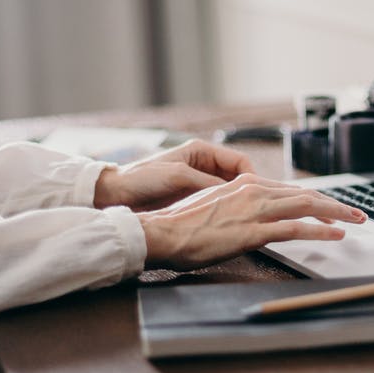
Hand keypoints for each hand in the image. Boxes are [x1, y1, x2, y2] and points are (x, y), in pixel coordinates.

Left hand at [94, 139, 255, 210]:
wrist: (117, 194)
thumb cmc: (142, 178)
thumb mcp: (178, 176)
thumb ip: (207, 182)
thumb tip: (233, 191)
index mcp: (201, 151)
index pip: (239, 161)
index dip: (251, 176)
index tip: (256, 193)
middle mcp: (203, 165)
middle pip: (237, 177)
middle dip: (247, 191)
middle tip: (255, 207)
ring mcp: (198, 183)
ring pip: (228, 192)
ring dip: (236, 203)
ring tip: (244, 216)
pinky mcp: (192, 199)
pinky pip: (215, 203)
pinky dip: (223, 211)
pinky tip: (227, 221)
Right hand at [137, 173, 366, 269]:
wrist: (163, 232)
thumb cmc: (182, 226)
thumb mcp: (213, 207)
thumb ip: (236, 207)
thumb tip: (249, 216)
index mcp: (244, 185)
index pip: (289, 190)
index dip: (314, 199)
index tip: (331, 207)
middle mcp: (253, 191)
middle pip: (305, 194)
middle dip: (334, 204)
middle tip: (356, 212)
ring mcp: (255, 210)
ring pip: (307, 206)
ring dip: (336, 213)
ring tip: (356, 220)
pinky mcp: (254, 231)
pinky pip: (296, 229)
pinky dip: (320, 231)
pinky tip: (336, 235)